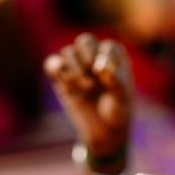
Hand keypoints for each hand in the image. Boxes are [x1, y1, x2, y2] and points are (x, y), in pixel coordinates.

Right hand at [44, 33, 132, 159]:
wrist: (103, 133)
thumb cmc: (117, 113)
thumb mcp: (122, 99)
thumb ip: (116, 81)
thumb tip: (100, 67)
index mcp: (113, 58)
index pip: (108, 47)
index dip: (106, 60)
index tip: (107, 80)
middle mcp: (94, 58)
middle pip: (85, 41)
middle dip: (87, 57)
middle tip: (94, 77)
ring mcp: (76, 68)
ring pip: (68, 52)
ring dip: (75, 68)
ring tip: (86, 87)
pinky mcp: (61, 80)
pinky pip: (52, 64)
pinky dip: (57, 69)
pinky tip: (68, 86)